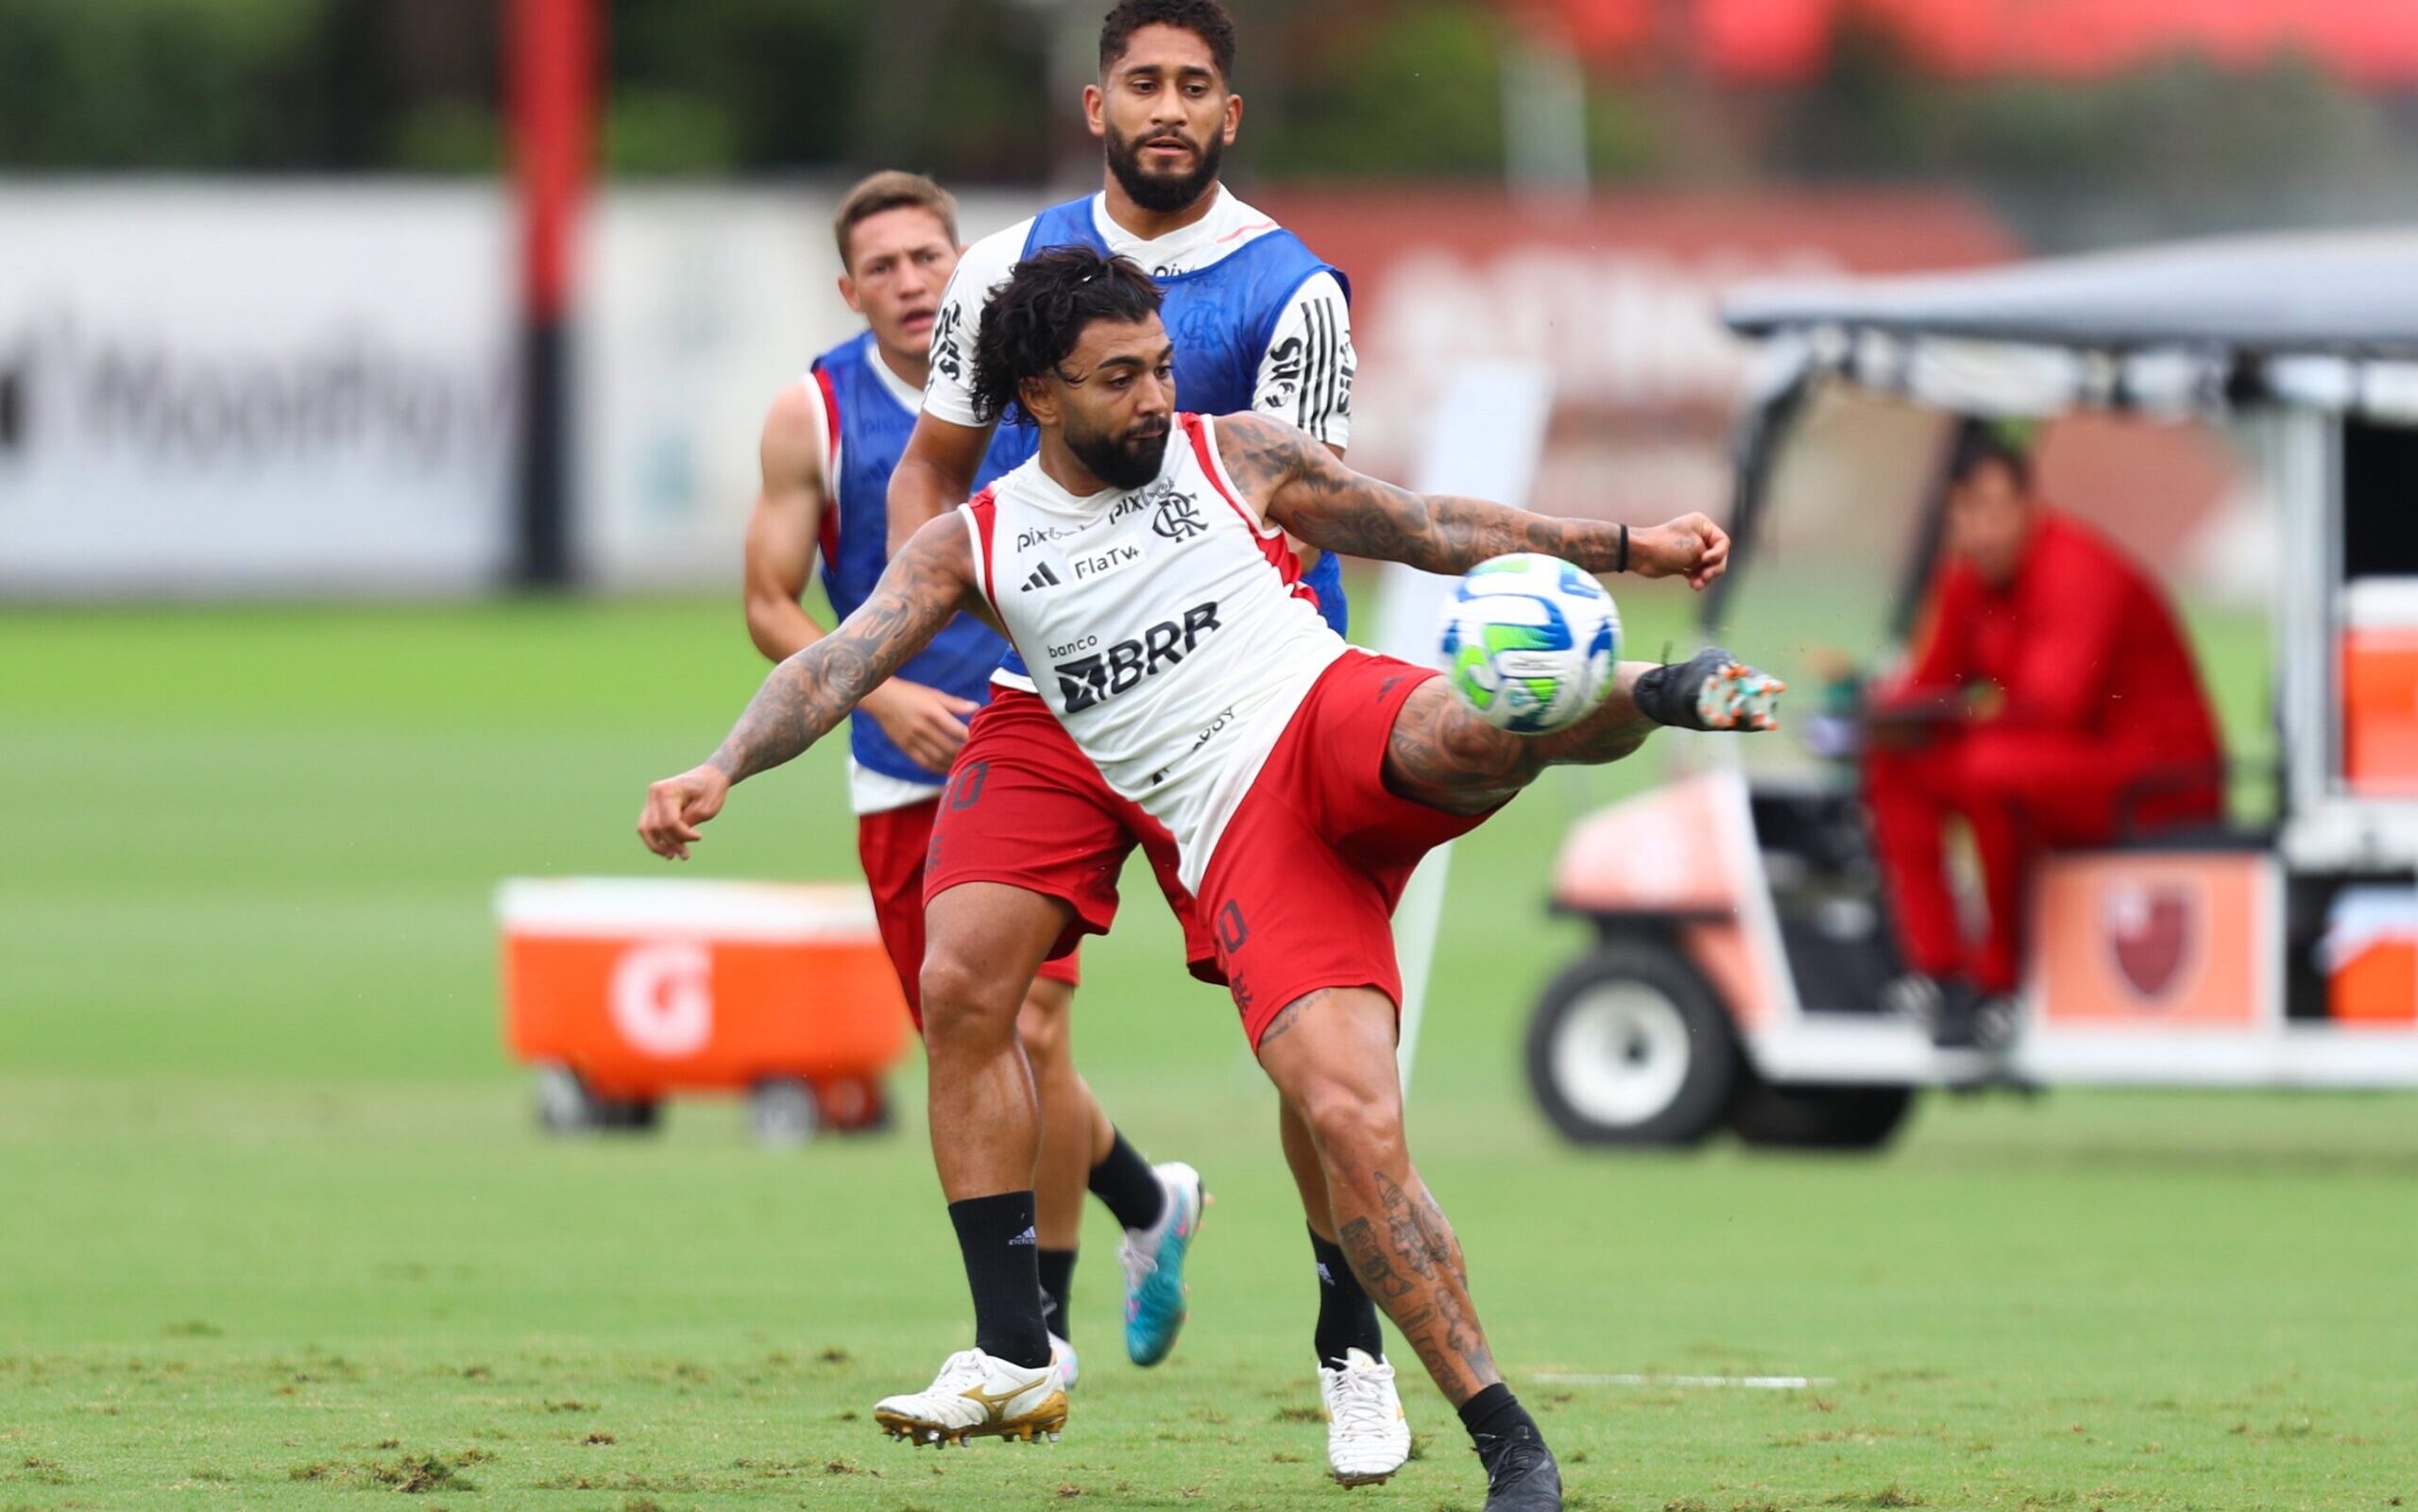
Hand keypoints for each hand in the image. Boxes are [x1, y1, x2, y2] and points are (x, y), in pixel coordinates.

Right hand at [637, 764, 730, 859]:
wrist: (710, 777)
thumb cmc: (710, 791)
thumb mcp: (705, 809)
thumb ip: (687, 824)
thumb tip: (672, 842)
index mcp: (667, 790)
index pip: (669, 821)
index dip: (683, 835)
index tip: (699, 837)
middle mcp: (654, 793)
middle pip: (656, 827)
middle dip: (671, 844)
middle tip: (686, 855)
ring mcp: (650, 799)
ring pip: (645, 829)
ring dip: (657, 846)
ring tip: (672, 856)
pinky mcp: (652, 806)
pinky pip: (647, 827)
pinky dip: (656, 840)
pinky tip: (667, 850)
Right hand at [858, 678, 980, 773]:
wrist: (882, 699)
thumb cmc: (911, 694)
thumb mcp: (934, 694)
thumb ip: (955, 703)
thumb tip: (976, 707)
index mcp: (932, 712)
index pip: (957, 730)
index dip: (971, 738)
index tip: (983, 742)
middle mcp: (923, 728)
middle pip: (949, 747)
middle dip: (964, 754)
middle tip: (977, 757)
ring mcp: (913, 740)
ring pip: (937, 758)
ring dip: (953, 763)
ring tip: (965, 765)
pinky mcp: (905, 748)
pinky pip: (924, 762)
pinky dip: (937, 768)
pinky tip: (947, 769)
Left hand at [1628, 513, 1730, 589]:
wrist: (1642, 555)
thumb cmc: (1668, 546)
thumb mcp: (1695, 548)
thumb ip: (1712, 555)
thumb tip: (1713, 565)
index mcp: (1703, 525)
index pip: (1723, 542)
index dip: (1718, 554)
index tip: (1704, 560)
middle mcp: (1699, 536)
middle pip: (1718, 556)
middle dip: (1713, 569)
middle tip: (1704, 577)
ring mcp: (1692, 550)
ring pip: (1709, 567)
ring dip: (1706, 577)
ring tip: (1697, 585)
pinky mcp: (1685, 563)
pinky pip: (1698, 573)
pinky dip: (1698, 580)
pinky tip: (1693, 586)